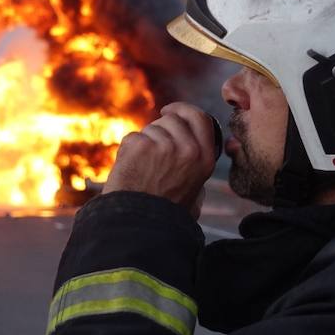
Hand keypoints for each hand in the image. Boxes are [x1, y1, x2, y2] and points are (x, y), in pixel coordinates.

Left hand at [103, 103, 217, 215]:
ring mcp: (163, 145)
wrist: (139, 224)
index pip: (200, 118)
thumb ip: (196, 169)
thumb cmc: (165, 214)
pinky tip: (131, 170)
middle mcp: (188, 148)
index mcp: (205, 158)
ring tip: (143, 169)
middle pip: (173, 118)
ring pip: (151, 128)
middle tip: (151, 149)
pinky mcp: (140, 145)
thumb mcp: (196, 192)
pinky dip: (129, 151)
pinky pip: (133, 137)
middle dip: (160, 128)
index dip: (184, 110)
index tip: (170, 111)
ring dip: (144, 142)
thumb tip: (193, 152)